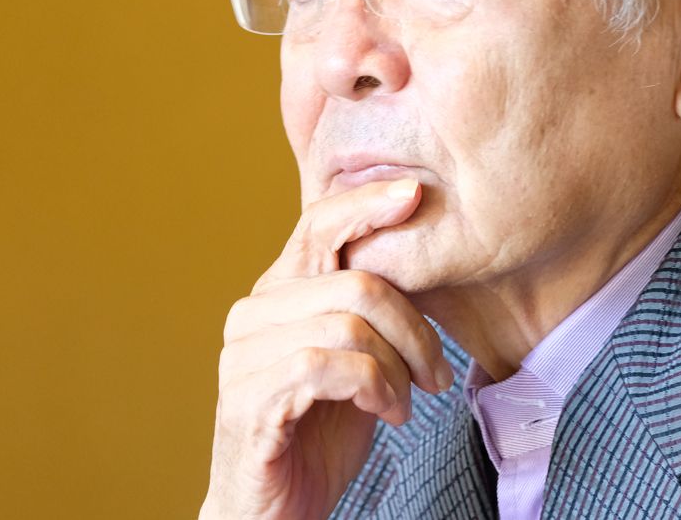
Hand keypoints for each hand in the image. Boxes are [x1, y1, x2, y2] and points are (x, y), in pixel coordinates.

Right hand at [200, 179, 455, 519]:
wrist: (276, 510)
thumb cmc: (322, 431)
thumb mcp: (358, 356)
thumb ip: (370, 306)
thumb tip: (421, 247)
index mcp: (278, 292)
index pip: (319, 223)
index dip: (368, 203)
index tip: (417, 192)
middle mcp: (253, 314)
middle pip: (357, 282)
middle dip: (414, 328)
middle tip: (436, 373)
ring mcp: (243, 356)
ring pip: (349, 325)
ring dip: (398, 369)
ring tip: (406, 401)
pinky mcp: (248, 399)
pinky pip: (326, 367)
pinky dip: (374, 388)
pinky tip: (386, 414)